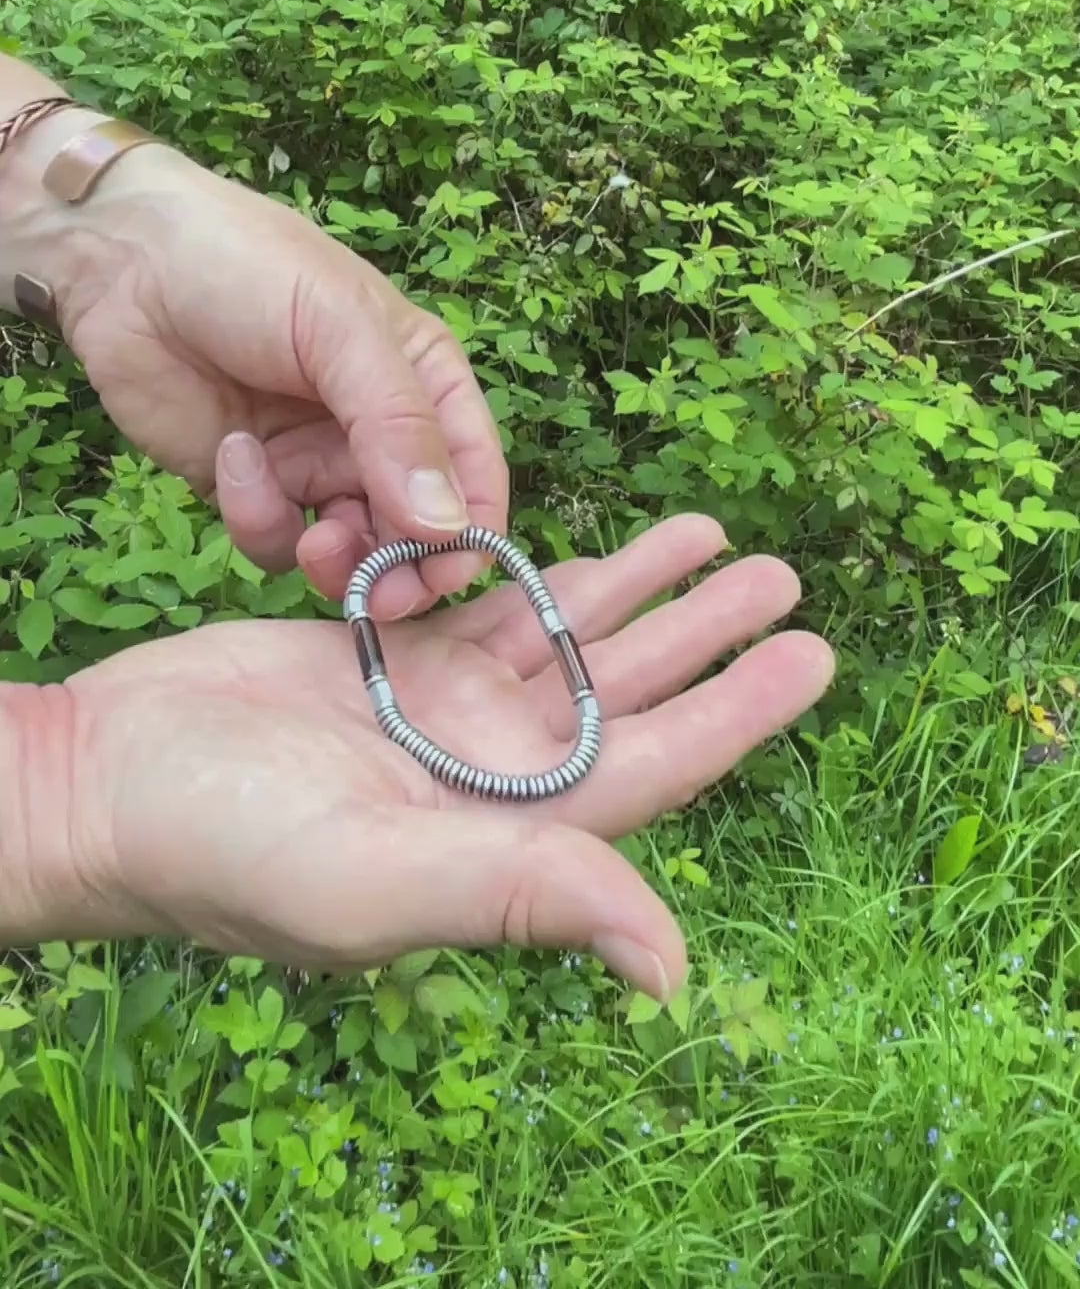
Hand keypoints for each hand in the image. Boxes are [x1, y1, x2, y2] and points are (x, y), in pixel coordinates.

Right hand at [18, 520, 832, 992]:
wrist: (108, 780)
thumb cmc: (227, 846)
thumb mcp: (380, 880)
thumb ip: (526, 895)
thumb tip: (673, 963)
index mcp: (505, 831)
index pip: (653, 764)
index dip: (738, 710)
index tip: (812, 653)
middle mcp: (487, 770)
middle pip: (626, 690)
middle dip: (708, 631)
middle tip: (784, 572)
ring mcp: (436, 710)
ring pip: (565, 637)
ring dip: (639, 587)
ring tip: (712, 529)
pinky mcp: (384, 653)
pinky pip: (487, 602)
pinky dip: (541, 568)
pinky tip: (590, 538)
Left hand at [45, 140, 508, 616]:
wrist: (124, 262)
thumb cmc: (250, 267)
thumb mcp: (338, 330)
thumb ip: (397, 425)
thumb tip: (450, 524)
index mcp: (425, 379)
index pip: (474, 474)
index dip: (470, 532)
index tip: (444, 574)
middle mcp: (378, 430)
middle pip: (417, 531)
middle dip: (401, 568)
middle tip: (375, 595)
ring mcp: (314, 460)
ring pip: (350, 549)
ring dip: (335, 558)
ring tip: (312, 540)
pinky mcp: (252, 485)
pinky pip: (275, 538)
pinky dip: (258, 515)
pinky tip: (234, 456)